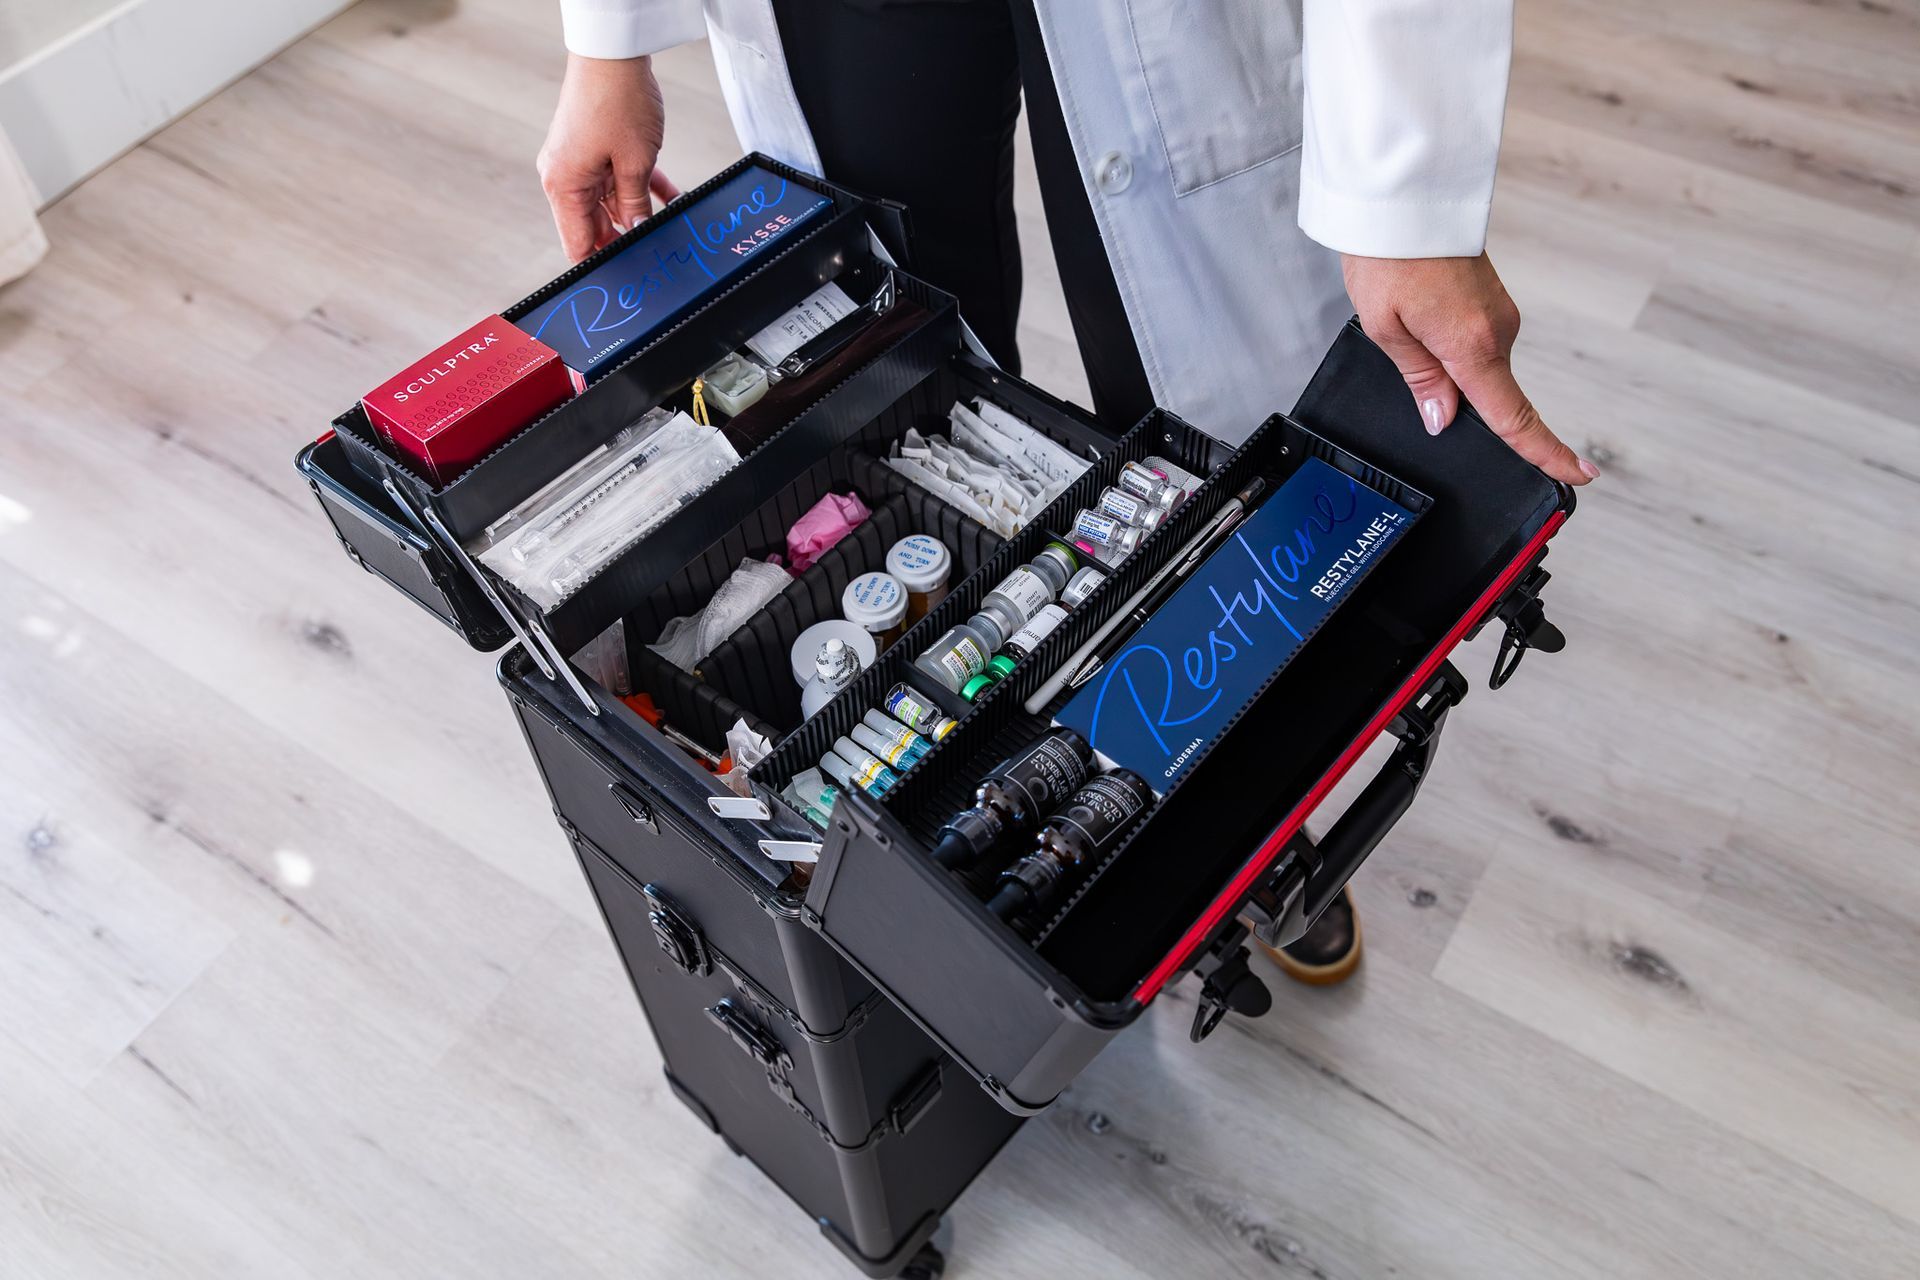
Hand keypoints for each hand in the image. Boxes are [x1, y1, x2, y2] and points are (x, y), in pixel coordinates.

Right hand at [537, 54, 680, 262]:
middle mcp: (563, 177)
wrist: (612, 54)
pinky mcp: (593, 149)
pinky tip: (668, 199)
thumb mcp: (634, 164)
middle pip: (593, 226)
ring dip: (636, 211)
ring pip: (608, 202)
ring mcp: (577, 162)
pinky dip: (639, 189)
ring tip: (665, 225)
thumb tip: (636, 232)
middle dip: (623, 239)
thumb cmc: (616, 102)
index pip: (577, 244)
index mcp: (562, 187)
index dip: (600, 264)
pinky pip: (617, 179)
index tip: (625, 277)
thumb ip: (634, 205)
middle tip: (654, 254)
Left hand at [1342, 253, 1597, 485]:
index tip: (1577, 475)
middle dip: (1452, 397)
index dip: (1545, 452)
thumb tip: (1442, 419)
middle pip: (1487, 393)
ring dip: (1443, 363)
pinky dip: (1450, 345)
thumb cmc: (1390, 255)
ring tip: (1400, 325)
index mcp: (1473, 345)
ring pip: (1475, 365)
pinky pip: (1474, 342)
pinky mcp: (1490, 300)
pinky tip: (1416, 321)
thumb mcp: (1386, 329)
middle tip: (1405, 358)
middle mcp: (1498, 330)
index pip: (1513, 416)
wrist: (1403, 195)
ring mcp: (1498, 313)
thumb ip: (1419, 379)